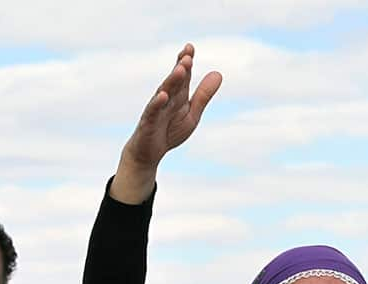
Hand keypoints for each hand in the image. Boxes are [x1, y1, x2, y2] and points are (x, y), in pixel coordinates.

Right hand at [111, 43, 221, 203]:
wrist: (149, 153)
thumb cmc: (169, 131)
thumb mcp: (192, 113)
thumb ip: (203, 95)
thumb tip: (219, 73)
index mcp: (178, 95)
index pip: (182, 75)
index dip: (185, 61)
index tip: (190, 47)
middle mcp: (166, 98)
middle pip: (174, 81)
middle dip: (180, 68)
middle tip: (188, 56)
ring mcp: (156, 109)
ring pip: (164, 92)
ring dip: (172, 81)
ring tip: (180, 69)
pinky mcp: (148, 122)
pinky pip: (153, 111)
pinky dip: (158, 103)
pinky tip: (163, 95)